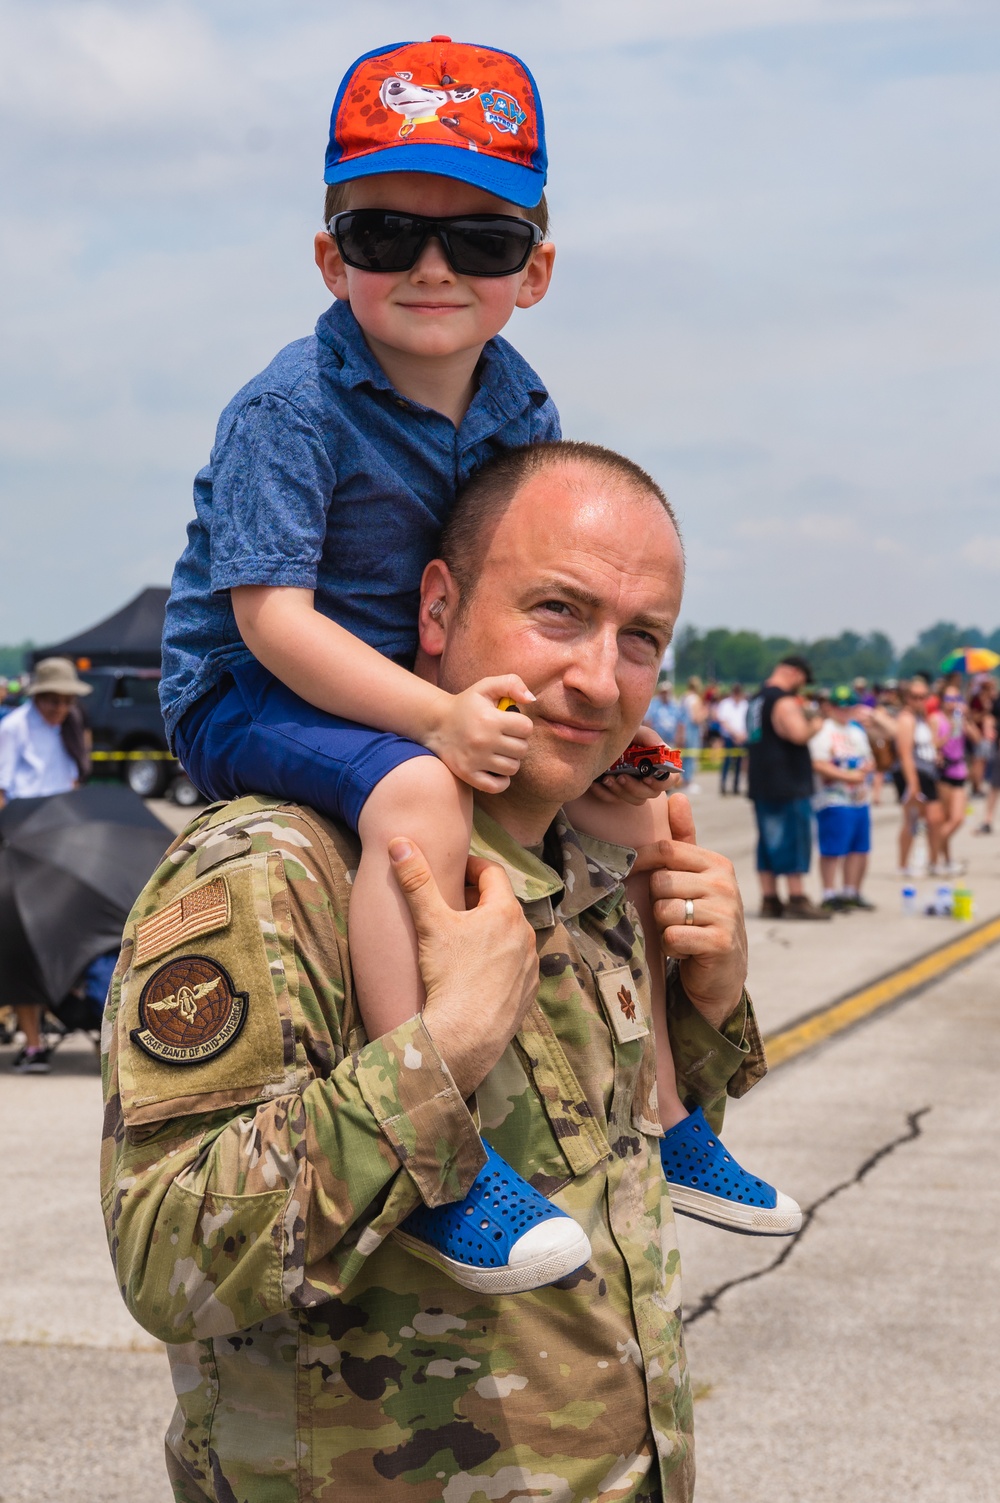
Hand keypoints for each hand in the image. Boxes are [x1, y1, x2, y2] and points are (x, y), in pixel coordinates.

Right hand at [389, 838, 538, 1097]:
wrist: (464, 1036)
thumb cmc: (448, 976)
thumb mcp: (429, 923)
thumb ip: (415, 880)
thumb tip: (399, 842)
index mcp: (505, 912)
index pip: (492, 874)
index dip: (472, 868)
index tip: (454, 871)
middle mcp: (525, 935)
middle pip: (502, 905)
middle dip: (478, 900)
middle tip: (452, 904)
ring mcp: (529, 966)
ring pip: (510, 936)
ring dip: (490, 931)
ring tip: (463, 939)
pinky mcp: (528, 992)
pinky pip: (514, 966)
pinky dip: (498, 960)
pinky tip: (476, 971)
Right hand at [424, 675, 533, 792]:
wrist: (436, 724)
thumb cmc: (466, 705)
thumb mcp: (486, 686)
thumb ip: (511, 683)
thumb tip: (531, 699)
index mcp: (490, 719)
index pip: (526, 728)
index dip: (521, 724)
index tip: (510, 723)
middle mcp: (483, 741)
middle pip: (522, 749)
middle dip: (517, 742)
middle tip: (504, 737)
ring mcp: (475, 760)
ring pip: (512, 767)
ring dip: (510, 759)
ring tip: (499, 750)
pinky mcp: (468, 774)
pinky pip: (498, 786)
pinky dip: (502, 780)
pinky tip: (496, 767)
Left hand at [588, 724, 682, 805]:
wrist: (598, 737)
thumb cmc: (624, 734)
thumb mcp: (636, 731)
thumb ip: (649, 737)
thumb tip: (663, 747)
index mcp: (658, 764)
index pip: (670, 780)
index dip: (661, 782)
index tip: (646, 777)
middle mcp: (649, 779)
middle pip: (651, 793)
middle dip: (635, 787)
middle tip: (621, 776)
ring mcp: (633, 788)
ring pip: (635, 800)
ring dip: (620, 791)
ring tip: (607, 778)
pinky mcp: (617, 792)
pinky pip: (613, 800)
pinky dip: (604, 793)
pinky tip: (595, 784)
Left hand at [632, 794, 747, 1030]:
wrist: (722, 975)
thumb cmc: (700, 920)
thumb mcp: (693, 878)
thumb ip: (683, 839)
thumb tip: (677, 795)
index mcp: (716, 863)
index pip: (665, 850)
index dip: (640, 862)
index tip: (628, 874)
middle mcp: (725, 883)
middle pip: (660, 882)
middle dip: (658, 904)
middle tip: (674, 917)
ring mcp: (726, 913)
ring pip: (664, 910)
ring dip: (664, 928)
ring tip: (681, 933)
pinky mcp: (720, 942)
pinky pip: (672, 936)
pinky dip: (672, 948)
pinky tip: (686, 951)